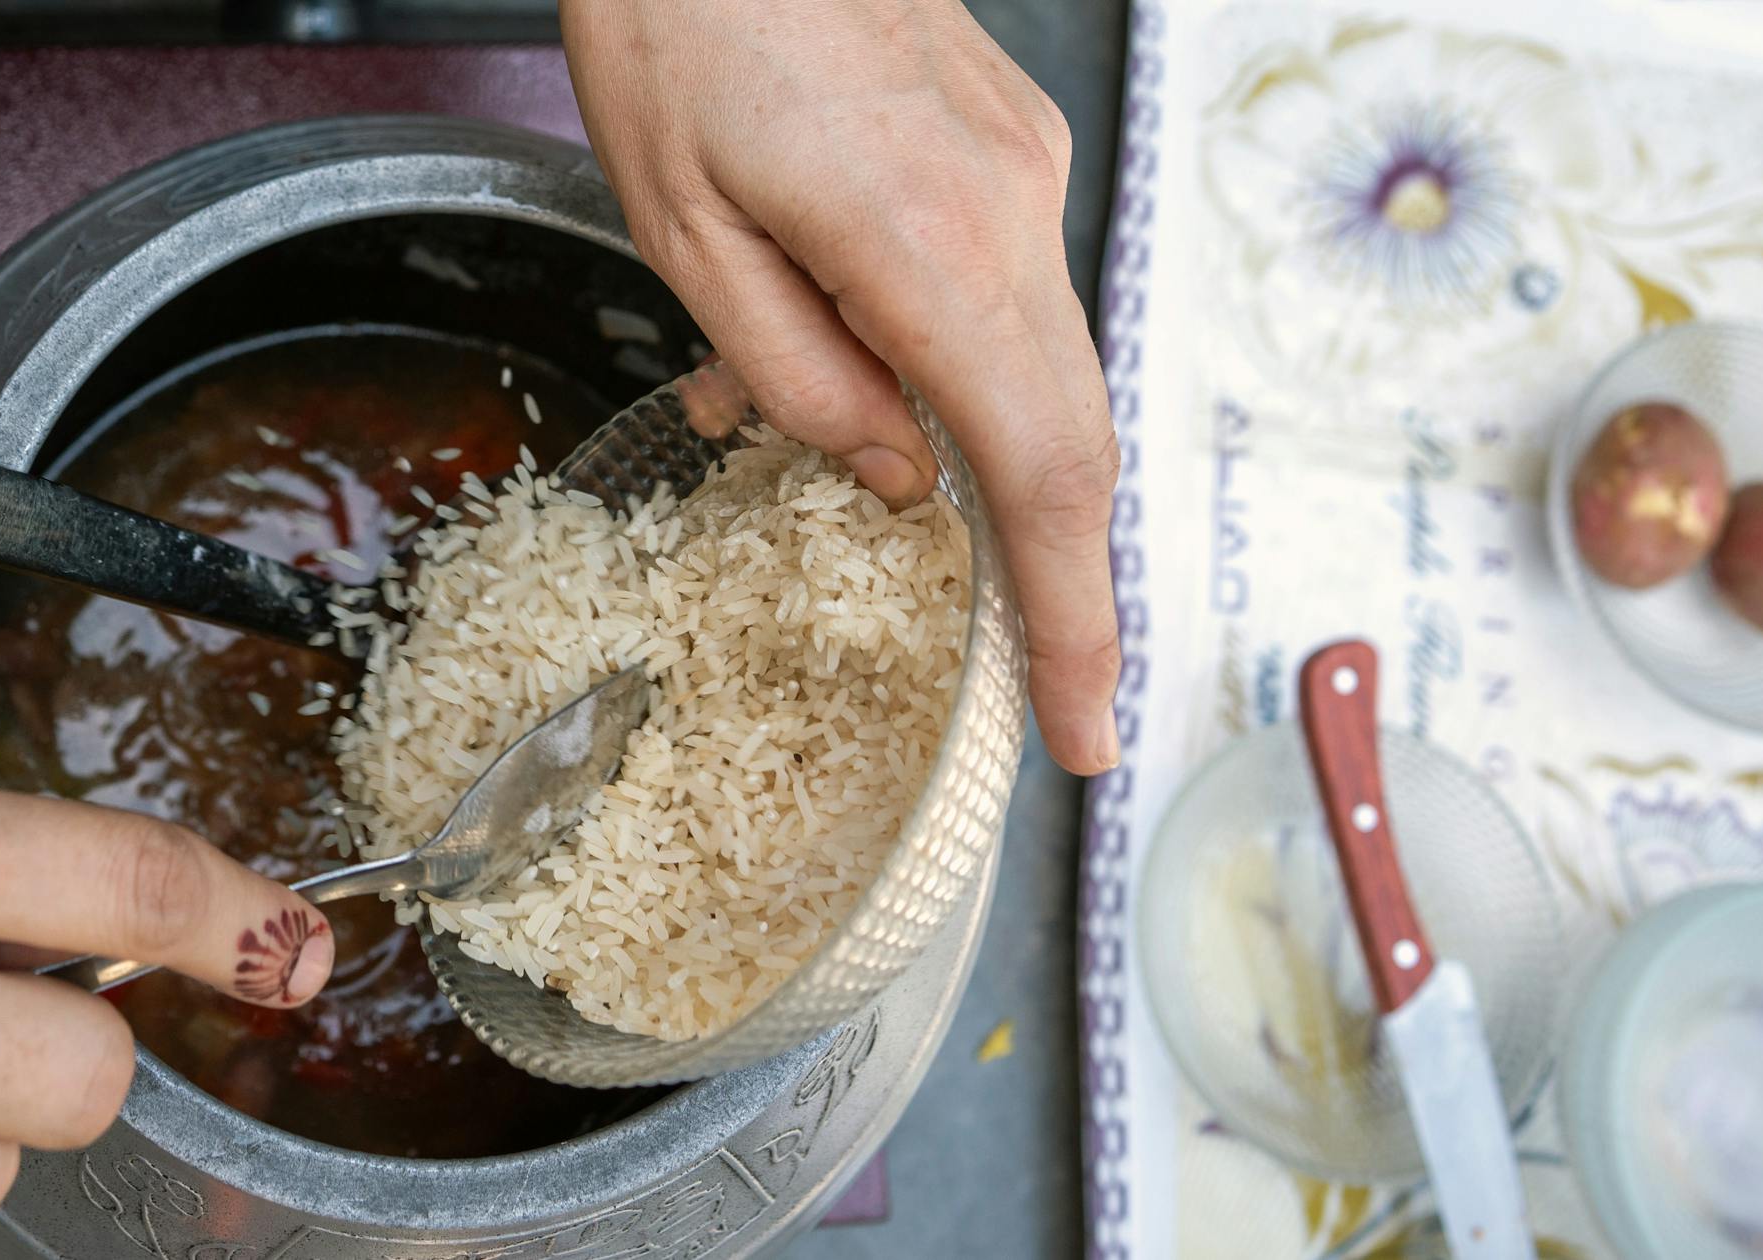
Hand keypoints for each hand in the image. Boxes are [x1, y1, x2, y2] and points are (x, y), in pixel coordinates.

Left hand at [565, 0, 1120, 773]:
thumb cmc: (676, 20)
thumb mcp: (682, 229)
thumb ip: (791, 375)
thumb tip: (895, 483)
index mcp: (931, 245)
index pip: (1043, 473)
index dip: (1074, 618)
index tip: (1086, 727)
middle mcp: (1010, 207)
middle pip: (1070, 432)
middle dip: (1063, 577)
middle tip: (1051, 699)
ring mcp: (1022, 166)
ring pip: (1033, 360)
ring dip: (974, 451)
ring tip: (833, 465)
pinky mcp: (1006, 139)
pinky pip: (1000, 287)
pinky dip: (949, 356)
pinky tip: (834, 347)